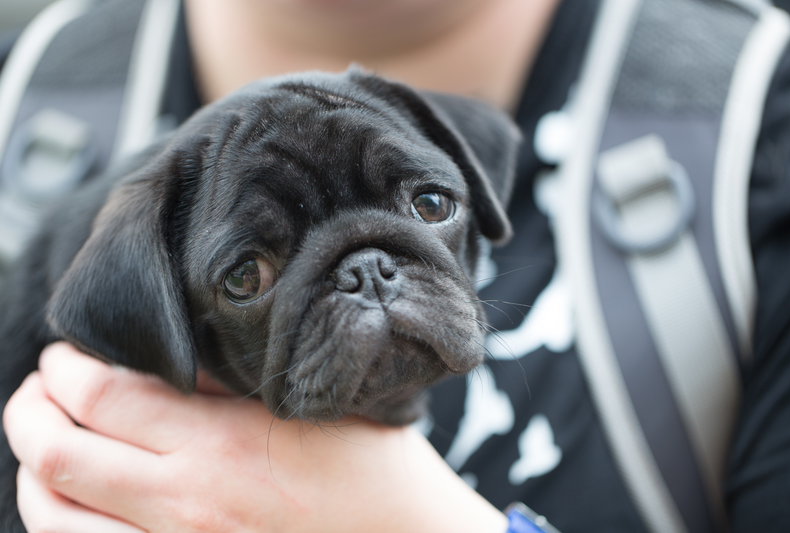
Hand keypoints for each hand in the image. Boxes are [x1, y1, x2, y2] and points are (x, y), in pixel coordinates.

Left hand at [3, 342, 506, 532]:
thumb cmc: (370, 465)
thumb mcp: (307, 401)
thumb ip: (228, 375)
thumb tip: (163, 347)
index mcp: (222, 443)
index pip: (101, 394)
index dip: (66, 364)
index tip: (69, 350)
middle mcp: (188, 500)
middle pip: (59, 453)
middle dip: (29, 409)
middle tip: (40, 384)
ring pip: (55, 515)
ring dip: (31, 467)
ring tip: (42, 437)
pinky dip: (58, 519)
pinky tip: (72, 494)